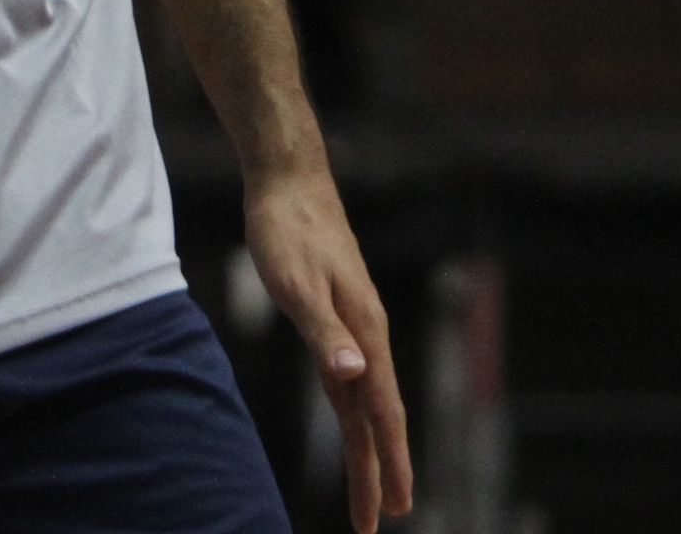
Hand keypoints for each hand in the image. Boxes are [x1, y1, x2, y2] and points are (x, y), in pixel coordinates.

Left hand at [245, 163, 412, 533]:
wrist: (287, 180)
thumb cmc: (289, 229)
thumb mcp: (297, 283)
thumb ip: (325, 333)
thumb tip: (354, 377)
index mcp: (365, 331)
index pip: (380, 412)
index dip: (385, 462)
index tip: (392, 507)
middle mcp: (367, 334)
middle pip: (377, 415)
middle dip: (380, 468)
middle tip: (380, 518)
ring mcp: (354, 326)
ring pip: (364, 399)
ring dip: (368, 445)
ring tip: (371, 489)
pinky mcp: (335, 316)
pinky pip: (349, 377)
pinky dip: (352, 411)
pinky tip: (350, 422)